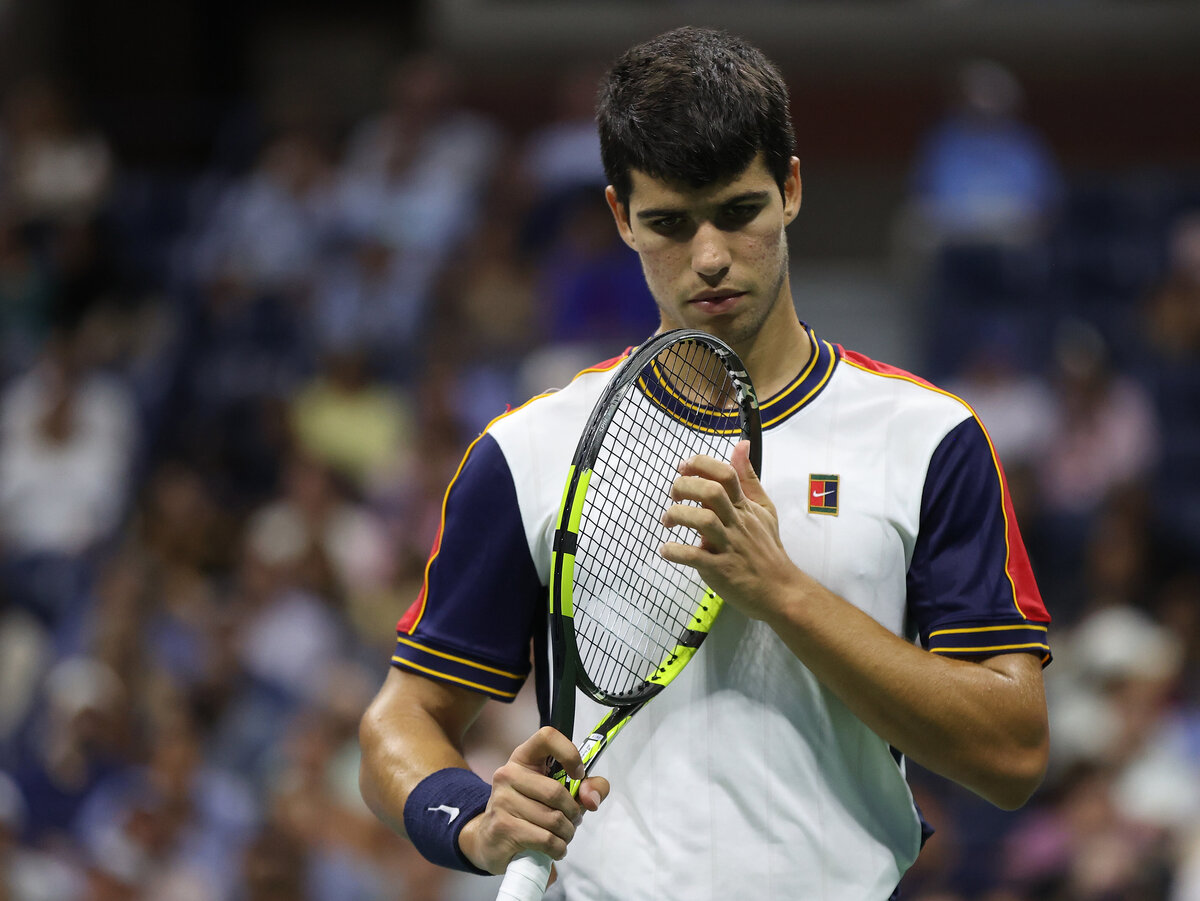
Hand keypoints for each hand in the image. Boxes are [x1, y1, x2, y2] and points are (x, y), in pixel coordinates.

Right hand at [458, 726, 609, 873]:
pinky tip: (556, 848)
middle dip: (574, 812)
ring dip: (567, 832)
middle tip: (574, 820)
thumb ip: (589, 787)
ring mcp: (502, 800)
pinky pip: (545, 839)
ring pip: (553, 819)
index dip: (569, 753)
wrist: (491, 839)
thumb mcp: (562, 793)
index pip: (547, 737)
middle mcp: (508, 773)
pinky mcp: (502, 827)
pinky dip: (558, 848)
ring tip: (564, 835)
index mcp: (524, 757)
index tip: (578, 775)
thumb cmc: (531, 809)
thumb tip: (592, 799)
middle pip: (556, 791)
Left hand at [660, 439, 797, 620]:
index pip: (726, 475)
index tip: (683, 466)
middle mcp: (737, 523)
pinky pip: (696, 557)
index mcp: (745, 507)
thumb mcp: (763, 509)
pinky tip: (667, 549)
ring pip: (704, 521)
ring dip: (679, 516)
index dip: (701, 465)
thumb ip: (748, 478)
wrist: (781, 590)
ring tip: (668, 521)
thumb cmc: (767, 549)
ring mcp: (730, 547)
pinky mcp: (722, 570)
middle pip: (712, 493)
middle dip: (686, 487)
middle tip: (673, 495)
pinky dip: (676, 551)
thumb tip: (741, 444)